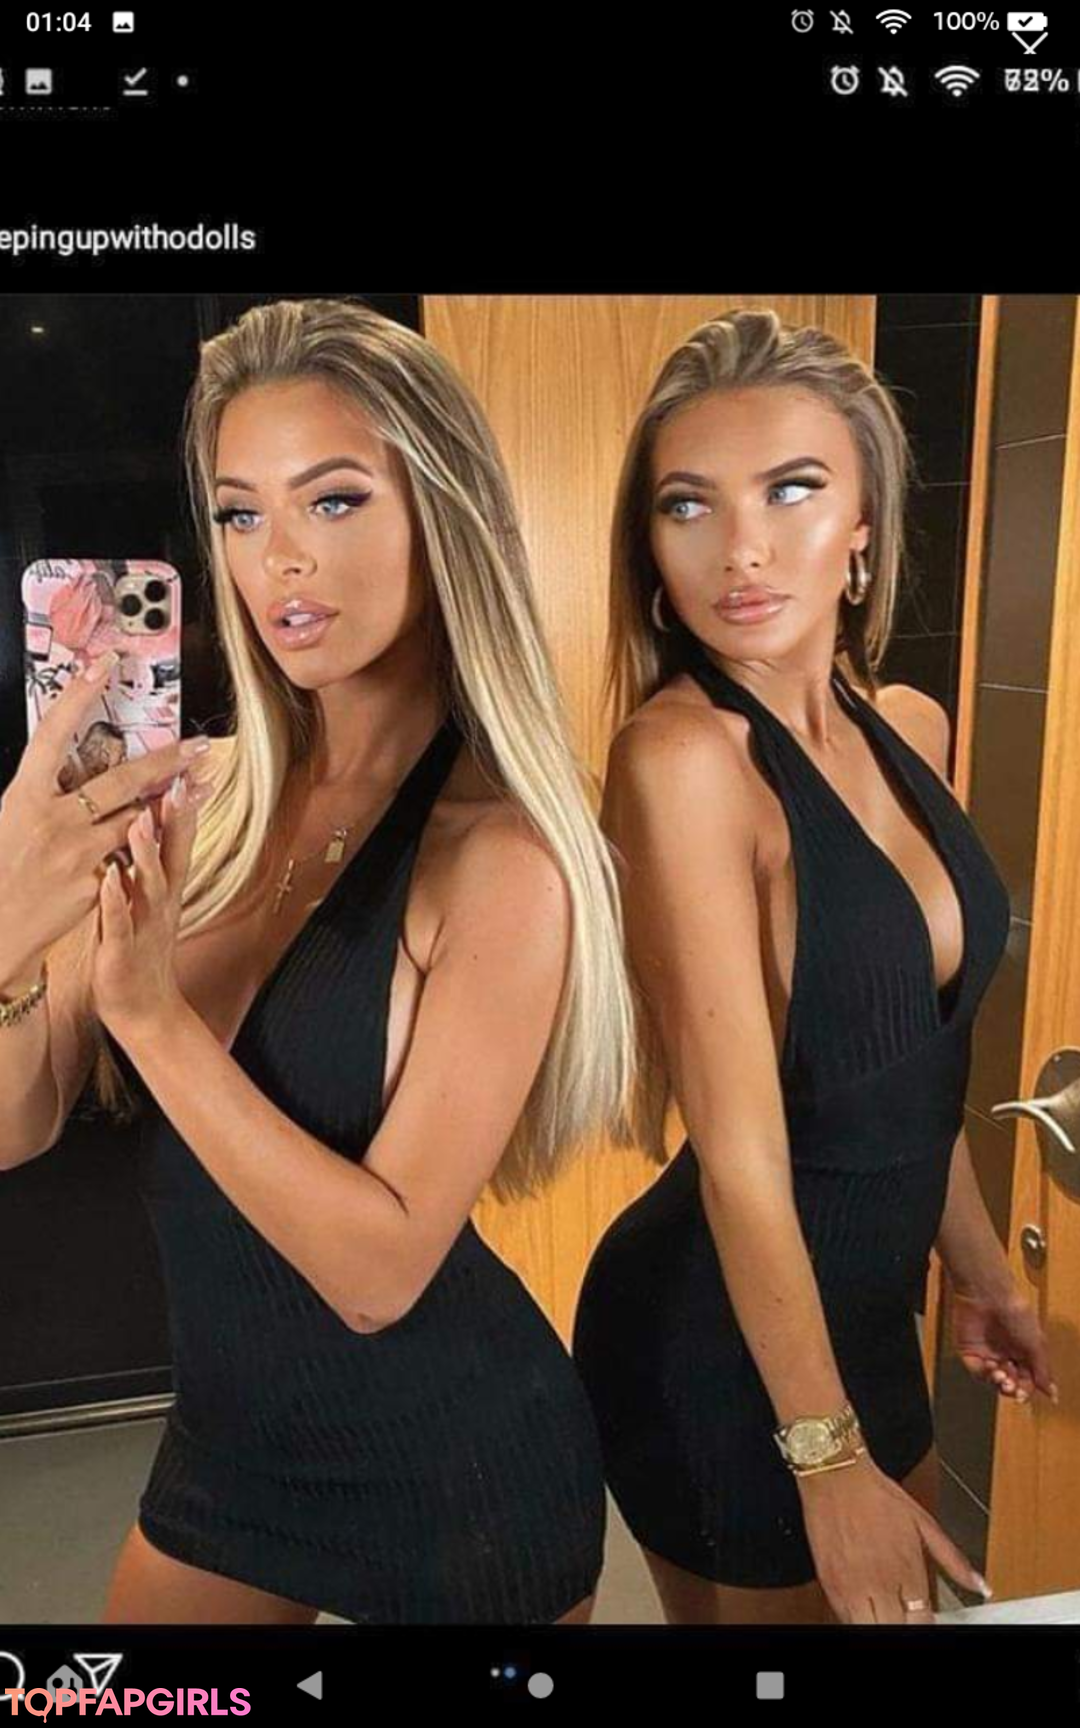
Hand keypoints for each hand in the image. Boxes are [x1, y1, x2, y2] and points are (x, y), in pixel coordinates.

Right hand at [0, 649, 212, 980]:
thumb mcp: (5, 818)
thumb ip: (37, 792)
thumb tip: (59, 764)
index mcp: (24, 798)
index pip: (54, 734)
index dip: (78, 695)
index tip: (103, 665)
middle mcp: (55, 822)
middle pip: (122, 781)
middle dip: (167, 761)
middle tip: (200, 746)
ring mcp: (79, 856)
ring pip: (137, 819)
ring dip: (166, 804)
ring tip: (199, 786)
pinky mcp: (96, 887)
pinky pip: (129, 858)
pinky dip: (142, 847)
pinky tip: (160, 840)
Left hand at [89, 770, 211, 1042]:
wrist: (145, 1009)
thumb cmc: (140, 951)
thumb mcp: (147, 903)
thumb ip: (146, 867)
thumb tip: (142, 824)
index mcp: (165, 890)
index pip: (178, 841)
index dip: (184, 807)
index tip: (186, 769)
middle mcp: (161, 904)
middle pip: (174, 856)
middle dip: (176, 820)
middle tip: (176, 781)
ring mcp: (144, 926)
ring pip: (149, 885)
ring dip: (146, 852)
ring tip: (141, 819)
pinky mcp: (121, 950)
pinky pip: (118, 922)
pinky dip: (115, 900)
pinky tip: (109, 880)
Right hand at [798, 1450, 988, 1624]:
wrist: (837, 1475)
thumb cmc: (878, 1495)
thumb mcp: (924, 1523)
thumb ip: (954, 1560)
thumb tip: (981, 1585)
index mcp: (908, 1571)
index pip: (923, 1622)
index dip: (928, 1623)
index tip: (928, 1617)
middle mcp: (880, 1585)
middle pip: (895, 1629)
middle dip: (904, 1624)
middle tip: (908, 1615)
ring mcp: (852, 1588)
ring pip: (867, 1628)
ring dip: (880, 1623)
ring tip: (888, 1611)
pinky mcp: (829, 1585)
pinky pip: (844, 1618)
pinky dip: (856, 1617)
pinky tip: (867, 1606)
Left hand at [950, 1286, 1057, 1406]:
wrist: (989, 1296)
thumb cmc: (1016, 1315)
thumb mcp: (1036, 1345)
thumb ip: (1043, 1371)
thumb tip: (1053, 1395)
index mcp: (1023, 1352)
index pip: (1026, 1380)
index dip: (1025, 1390)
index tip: (1023, 1397)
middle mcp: (1006, 1354)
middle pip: (1009, 1382)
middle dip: (1011, 1388)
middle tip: (1011, 1388)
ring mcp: (987, 1353)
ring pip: (992, 1380)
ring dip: (998, 1382)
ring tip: (1001, 1375)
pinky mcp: (970, 1351)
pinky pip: (976, 1371)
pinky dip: (983, 1374)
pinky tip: (990, 1367)